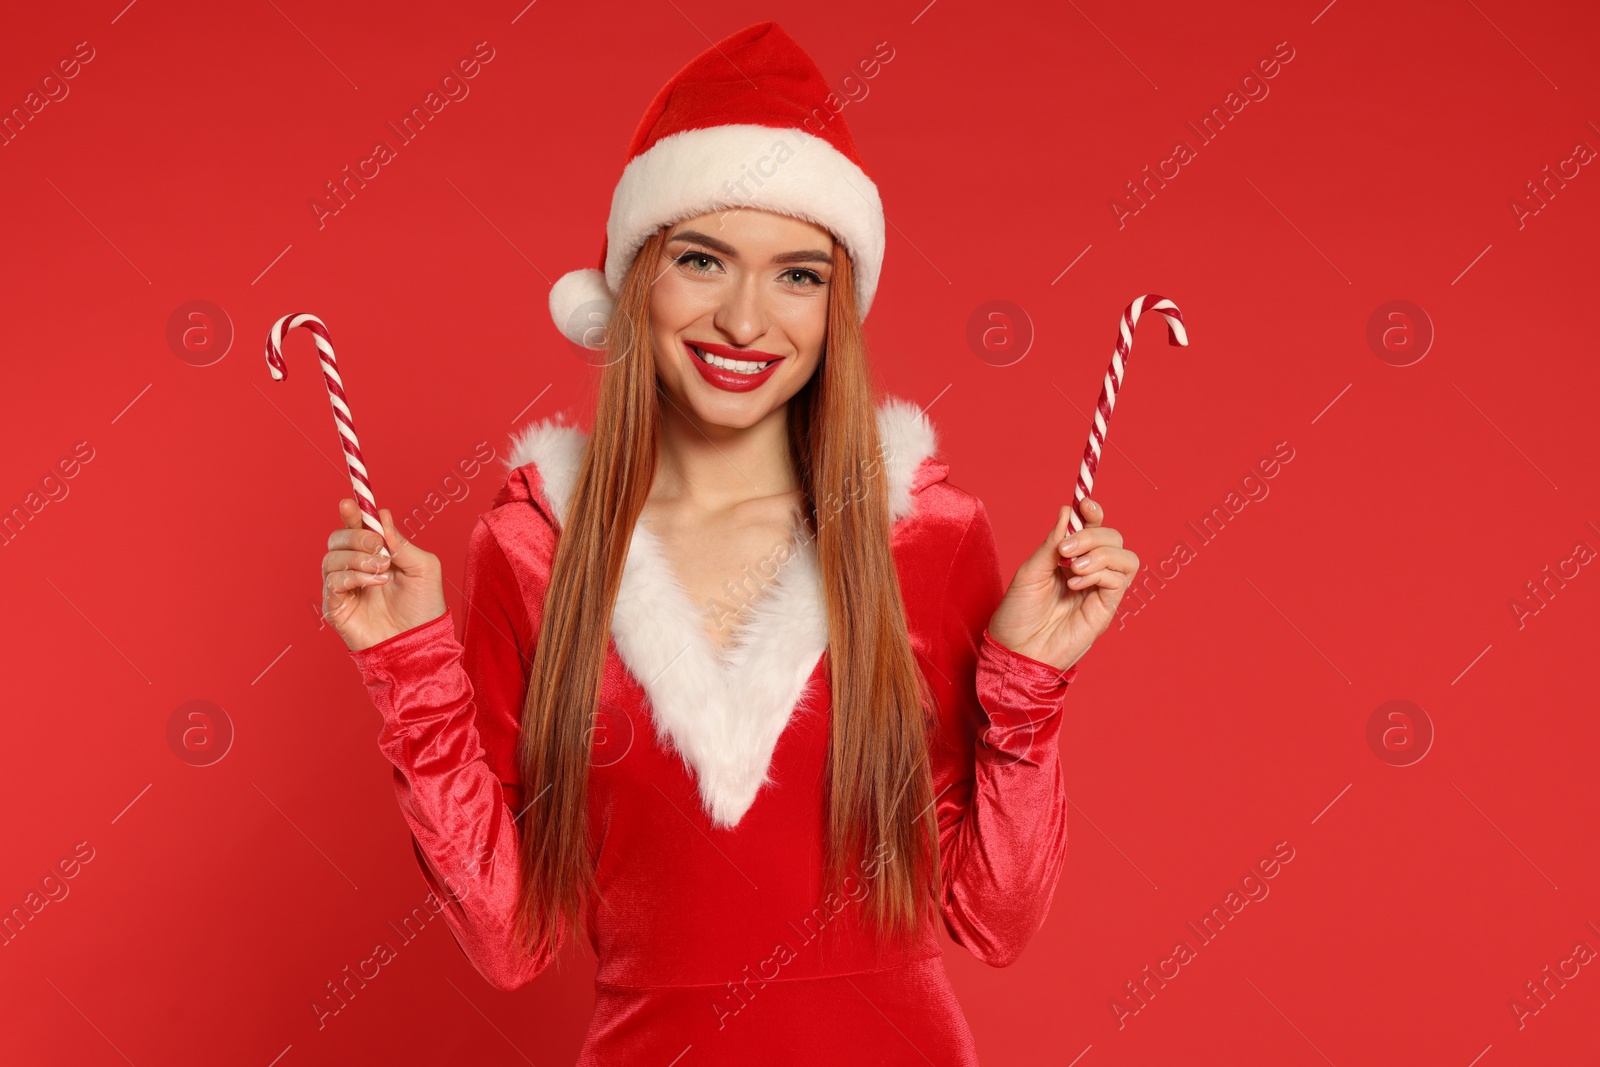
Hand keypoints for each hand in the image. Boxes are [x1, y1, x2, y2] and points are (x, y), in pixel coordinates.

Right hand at [322, 499, 446, 651]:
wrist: (420, 642)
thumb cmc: (424, 607)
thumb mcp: (423, 567)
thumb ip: (402, 541)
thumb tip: (381, 516)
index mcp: (375, 555)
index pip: (355, 528)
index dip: (351, 514)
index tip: (351, 504)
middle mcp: (355, 568)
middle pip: (336, 539)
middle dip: (356, 536)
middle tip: (379, 547)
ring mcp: (344, 587)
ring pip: (331, 558)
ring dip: (357, 558)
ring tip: (382, 569)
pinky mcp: (336, 606)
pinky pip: (332, 581)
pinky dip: (353, 576)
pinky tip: (375, 582)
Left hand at [986, 497, 1136, 671]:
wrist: (1015, 649)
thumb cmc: (1018, 613)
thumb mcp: (1031, 570)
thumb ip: (1052, 542)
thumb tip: (1069, 511)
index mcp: (1069, 559)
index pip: (1093, 528)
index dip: (1094, 513)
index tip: (1084, 503)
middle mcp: (1089, 572)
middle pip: (1114, 538)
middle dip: (1093, 535)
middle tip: (1065, 549)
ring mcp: (1099, 590)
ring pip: (1126, 557)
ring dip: (1100, 553)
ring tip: (1071, 567)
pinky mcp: (1106, 608)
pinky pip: (1119, 580)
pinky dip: (1099, 573)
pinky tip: (1074, 583)